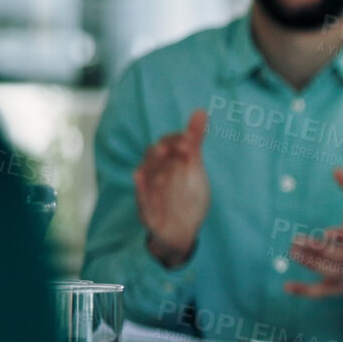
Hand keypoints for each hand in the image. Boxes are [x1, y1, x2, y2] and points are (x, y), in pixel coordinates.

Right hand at [134, 108, 210, 266]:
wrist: (181, 230)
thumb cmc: (186, 195)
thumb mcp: (194, 168)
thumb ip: (195, 140)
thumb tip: (200, 111)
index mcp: (168, 163)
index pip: (169, 144)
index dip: (178, 140)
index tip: (191, 139)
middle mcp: (156, 174)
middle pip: (154, 157)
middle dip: (162, 150)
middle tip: (175, 146)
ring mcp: (149, 192)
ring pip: (147, 176)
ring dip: (153, 165)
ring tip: (162, 154)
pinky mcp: (146, 211)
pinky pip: (141, 199)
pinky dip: (142, 190)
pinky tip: (141, 178)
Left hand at [286, 168, 342, 299]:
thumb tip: (336, 169)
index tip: (329, 232)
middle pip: (339, 258)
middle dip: (318, 250)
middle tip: (296, 241)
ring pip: (330, 274)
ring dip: (311, 265)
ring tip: (293, 252)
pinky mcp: (337, 287)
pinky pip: (322, 293)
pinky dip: (305, 291)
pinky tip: (286, 287)